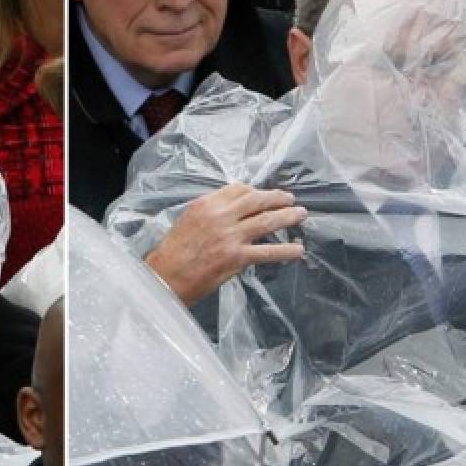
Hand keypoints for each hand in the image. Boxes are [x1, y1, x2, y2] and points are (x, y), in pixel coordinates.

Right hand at [145, 184, 305, 305]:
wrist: (166, 276)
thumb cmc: (173, 251)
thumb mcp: (187, 220)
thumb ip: (210, 212)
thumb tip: (232, 211)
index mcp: (207, 204)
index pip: (238, 189)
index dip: (255, 191)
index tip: (263, 195)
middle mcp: (220, 216)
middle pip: (256, 200)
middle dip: (277, 198)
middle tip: (289, 199)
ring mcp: (230, 236)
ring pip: (266, 221)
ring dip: (287, 217)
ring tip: (300, 215)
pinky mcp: (237, 257)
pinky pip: (268, 252)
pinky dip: (286, 250)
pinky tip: (298, 250)